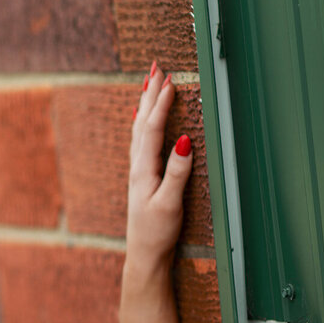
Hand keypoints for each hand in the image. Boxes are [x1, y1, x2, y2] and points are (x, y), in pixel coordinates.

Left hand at [126, 62, 192, 266]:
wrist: (144, 255)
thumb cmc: (157, 232)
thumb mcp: (171, 203)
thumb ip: (178, 172)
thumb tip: (186, 141)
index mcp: (144, 169)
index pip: (152, 128)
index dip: (161, 103)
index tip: (169, 80)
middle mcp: (137, 166)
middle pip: (142, 122)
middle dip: (150, 94)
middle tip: (155, 68)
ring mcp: (138, 171)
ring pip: (140, 129)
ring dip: (145, 104)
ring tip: (149, 83)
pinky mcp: (142, 178)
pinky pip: (141, 141)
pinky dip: (143, 123)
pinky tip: (142, 119)